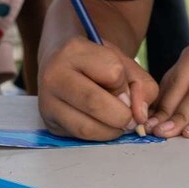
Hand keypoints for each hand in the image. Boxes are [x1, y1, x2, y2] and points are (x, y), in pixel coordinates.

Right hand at [39, 38, 159, 140]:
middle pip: (95, 103)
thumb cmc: (95, 62)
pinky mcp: (49, 123)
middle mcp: (54, 75)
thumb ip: (141, 85)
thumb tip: (139, 117)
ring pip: (86, 127)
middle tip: (131, 118)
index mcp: (74, 50)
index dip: (126, 86)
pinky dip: (99, 135)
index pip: (112, 73)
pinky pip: (80, 138)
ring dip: (112, 131)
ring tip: (119, 123)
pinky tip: (103, 125)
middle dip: (122, 115)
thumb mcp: (122, 61)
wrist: (62, 63)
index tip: (126, 88)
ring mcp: (47, 102)